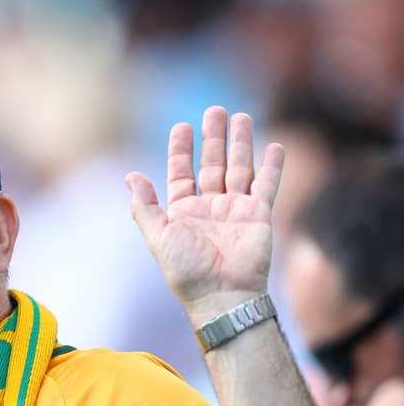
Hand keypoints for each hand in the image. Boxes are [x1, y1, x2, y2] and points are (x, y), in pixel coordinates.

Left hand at [127, 107, 282, 322]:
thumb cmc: (186, 270)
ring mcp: (236, 210)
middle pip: (212, 163)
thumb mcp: (158, 236)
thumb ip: (145, 206)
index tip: (182, 126)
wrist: (221, 296)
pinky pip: (267, 186)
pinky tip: (275, 146)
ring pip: (239, 168)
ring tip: (241, 117)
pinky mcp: (260, 216)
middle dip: (213, 137)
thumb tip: (130, 176)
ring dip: (241, 143)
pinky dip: (272, 167)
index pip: (181, 172)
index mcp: (183, 210)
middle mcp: (210, 206)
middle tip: (215, 110)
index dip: (181, 149)